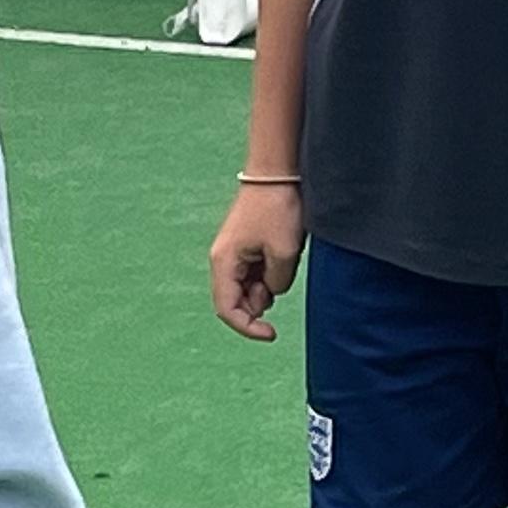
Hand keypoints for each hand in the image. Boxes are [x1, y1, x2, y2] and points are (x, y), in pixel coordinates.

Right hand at [210, 179, 307, 341]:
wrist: (276, 173)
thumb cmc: (277, 209)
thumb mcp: (284, 253)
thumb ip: (277, 284)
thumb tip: (270, 293)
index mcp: (224, 263)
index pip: (227, 310)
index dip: (248, 328)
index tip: (272, 334)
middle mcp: (223, 261)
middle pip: (236, 301)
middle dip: (259, 304)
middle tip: (279, 281)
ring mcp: (233, 254)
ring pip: (247, 288)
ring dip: (266, 287)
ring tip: (282, 260)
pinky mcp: (245, 247)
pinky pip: (254, 273)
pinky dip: (269, 275)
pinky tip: (281, 256)